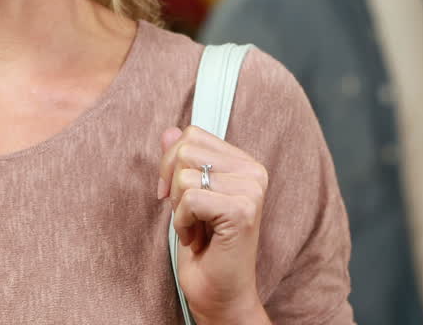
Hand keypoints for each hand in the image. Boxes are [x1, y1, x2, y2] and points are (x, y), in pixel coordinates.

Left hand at [158, 126, 271, 324]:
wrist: (218, 292)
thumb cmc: (204, 247)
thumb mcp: (186, 196)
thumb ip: (181, 161)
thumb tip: (169, 131)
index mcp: (244, 163)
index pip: (193, 134)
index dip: (171, 162)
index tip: (174, 194)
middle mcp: (254, 172)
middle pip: (186, 148)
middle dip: (172, 183)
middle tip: (185, 214)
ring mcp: (251, 190)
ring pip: (185, 174)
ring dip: (178, 207)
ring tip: (194, 228)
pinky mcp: (242, 210)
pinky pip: (191, 199)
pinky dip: (182, 222)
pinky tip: (196, 239)